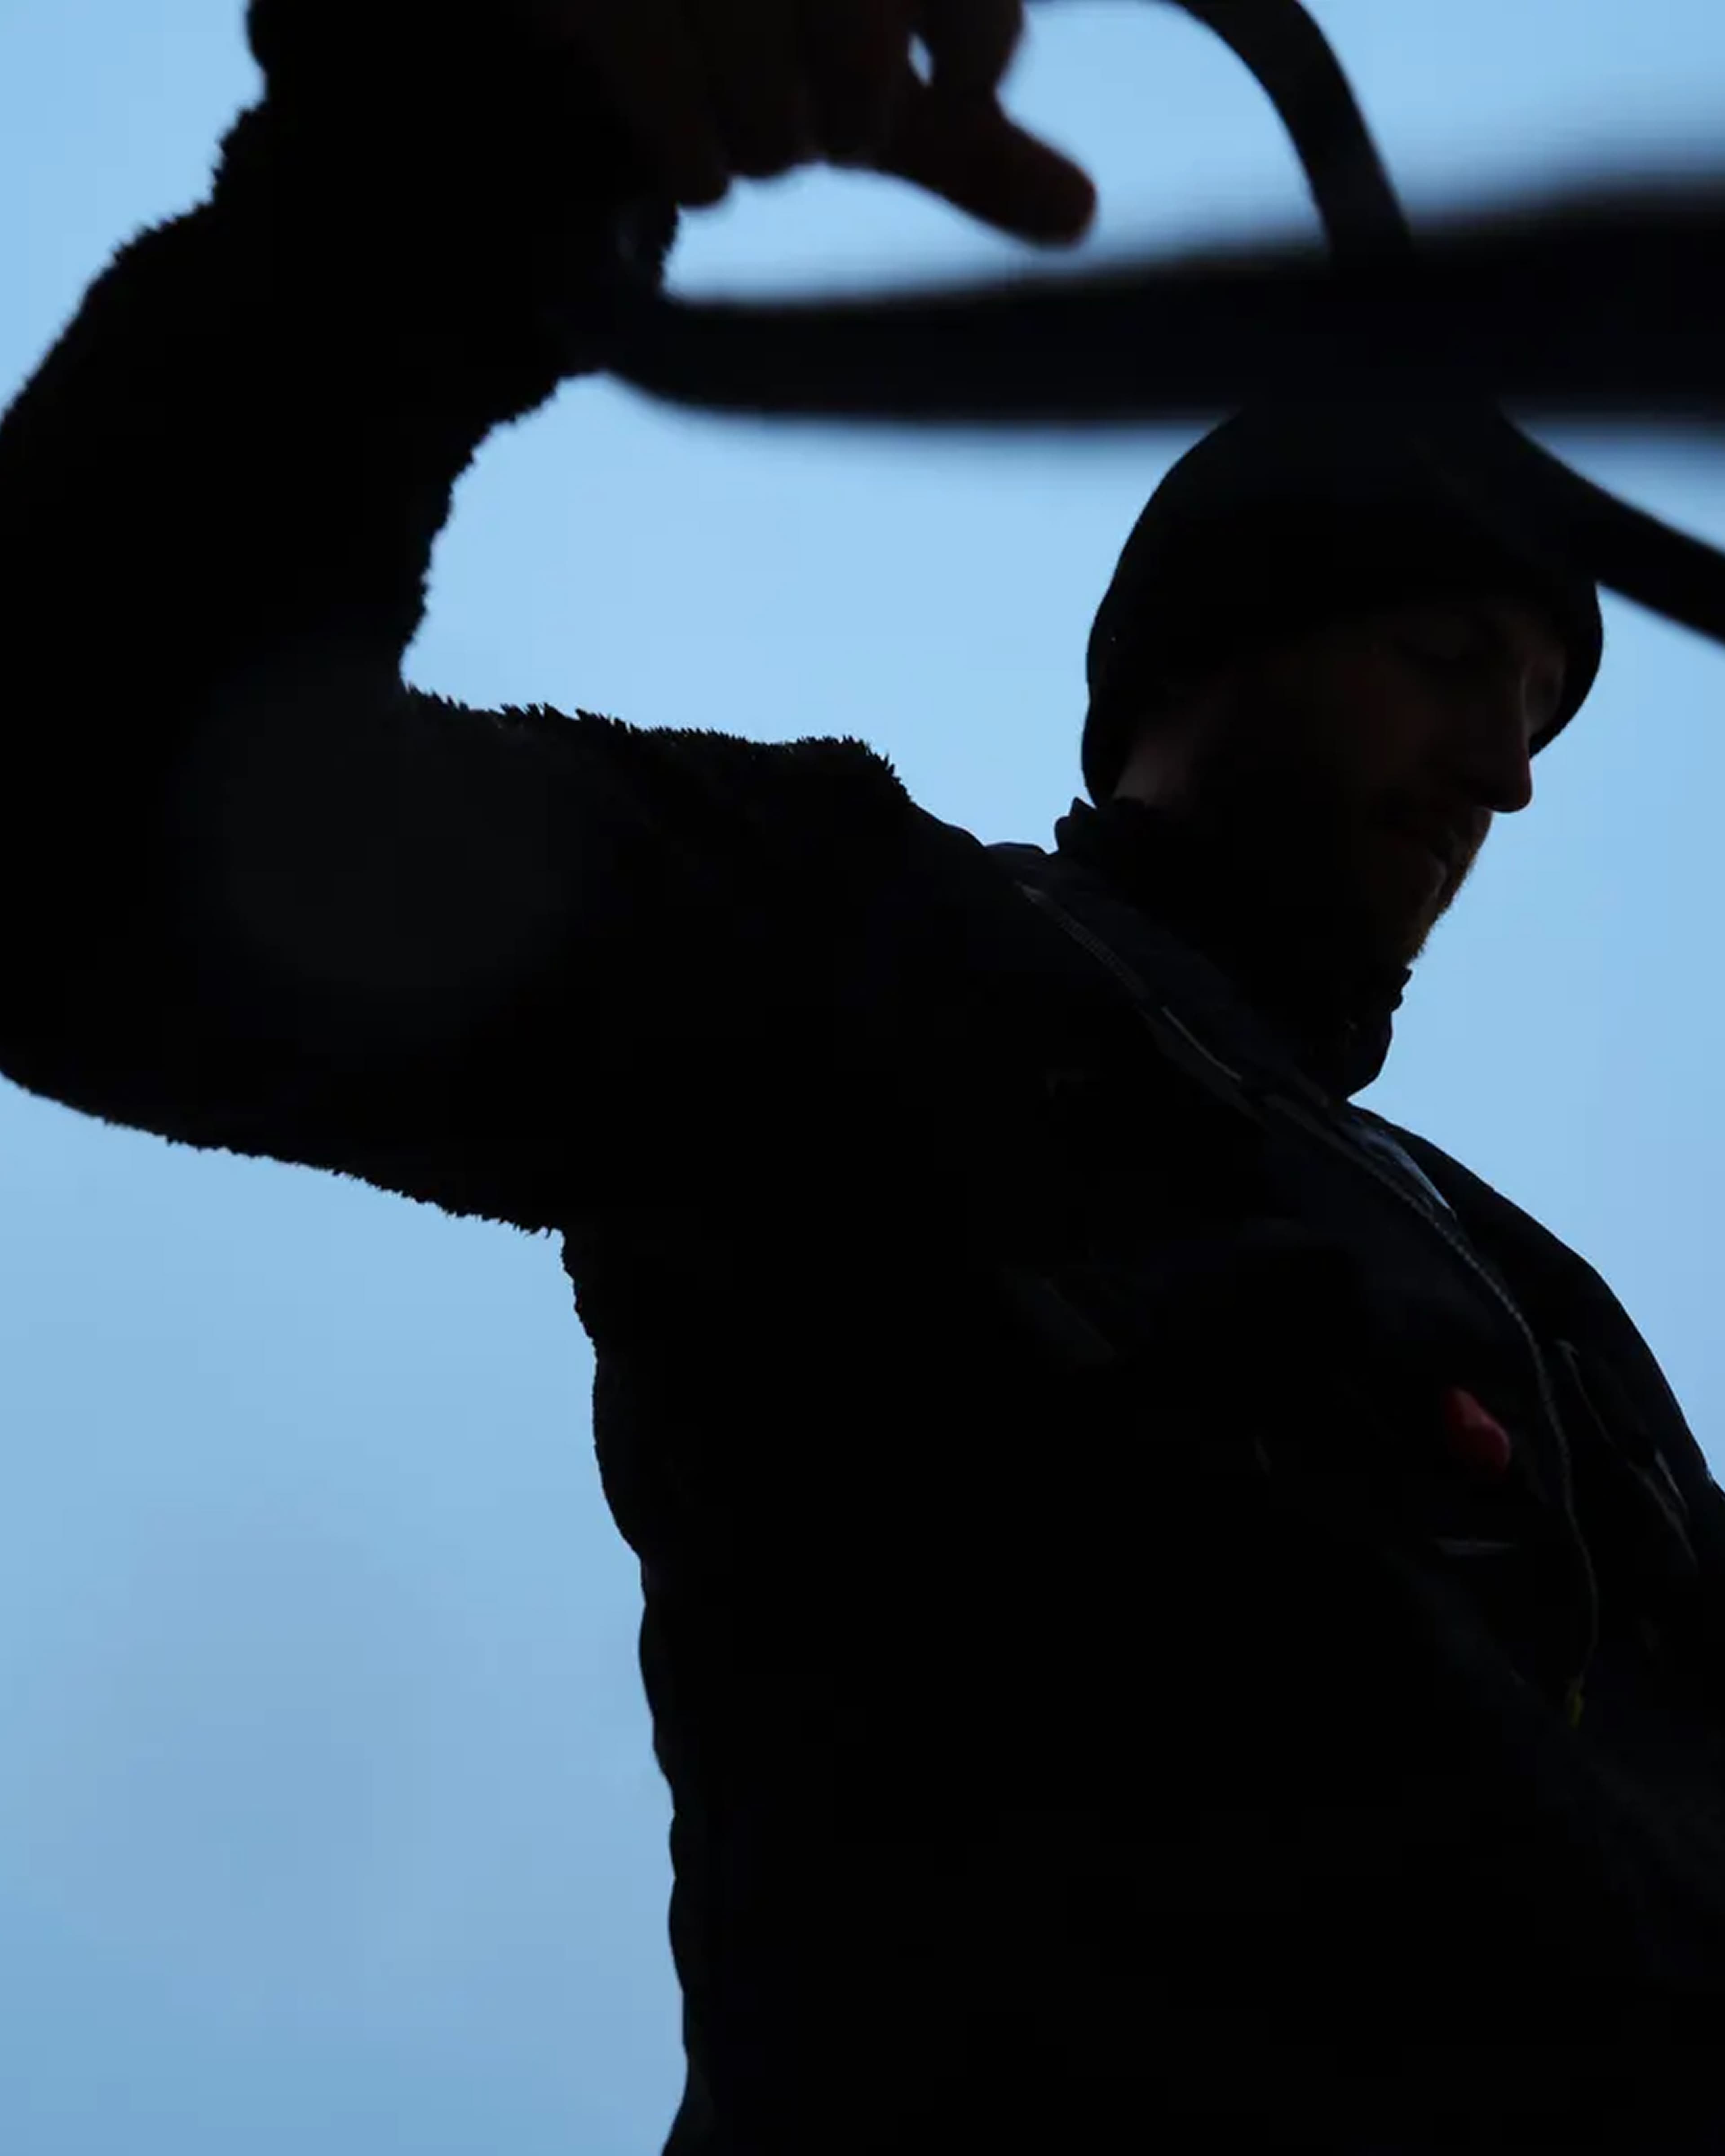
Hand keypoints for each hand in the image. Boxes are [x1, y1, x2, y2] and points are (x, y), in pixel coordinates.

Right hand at [524, 0, 1097, 243]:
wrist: (605, 18)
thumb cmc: (760, 43)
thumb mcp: (877, 88)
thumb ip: (968, 143)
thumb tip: (1079, 220)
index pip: (967, 5)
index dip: (970, 61)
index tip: (944, 89)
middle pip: (861, 36)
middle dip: (857, 113)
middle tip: (831, 129)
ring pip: (766, 84)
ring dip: (768, 143)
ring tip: (755, 131)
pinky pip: (667, 92)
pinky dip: (696, 163)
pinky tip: (701, 165)